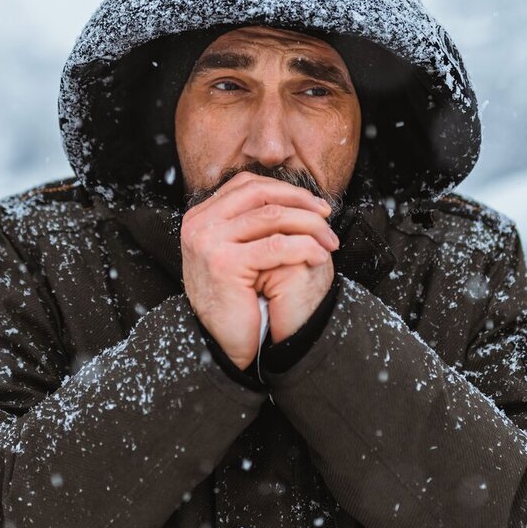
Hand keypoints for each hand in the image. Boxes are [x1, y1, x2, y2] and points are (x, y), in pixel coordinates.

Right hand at [180, 171, 338, 368]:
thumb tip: (288, 196)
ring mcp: (208, 242)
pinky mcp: (224, 263)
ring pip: (272, 216)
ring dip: (309, 225)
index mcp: (200, 217)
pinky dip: (304, 247)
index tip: (312, 204)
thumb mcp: (233, 252)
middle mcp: (198, 225)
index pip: (247, 185)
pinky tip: (319, 256)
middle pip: (259, 193)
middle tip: (326, 216)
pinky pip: (276, 246)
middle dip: (300, 201)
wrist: (221, 342)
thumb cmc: (234, 300)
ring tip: (328, 240)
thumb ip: (246, 224)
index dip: (285, 189)